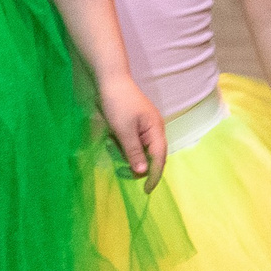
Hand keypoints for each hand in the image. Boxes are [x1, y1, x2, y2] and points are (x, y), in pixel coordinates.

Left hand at [99, 76, 165, 190]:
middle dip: (136, 164)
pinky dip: (121, 143)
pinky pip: (131, 140)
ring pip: (138, 149)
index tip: (146, 191)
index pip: (159, 159)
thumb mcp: (123, 130)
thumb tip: (143, 172)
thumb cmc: (117, 104)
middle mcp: (154, 130)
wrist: (110, 79)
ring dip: (125, 152)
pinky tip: (110, 138)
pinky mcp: (135, 123)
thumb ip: (133, 151)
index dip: (153, 176)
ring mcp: (145, 126)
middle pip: (150, 156)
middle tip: (121, 170)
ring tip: (111, 144)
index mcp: (156, 131)